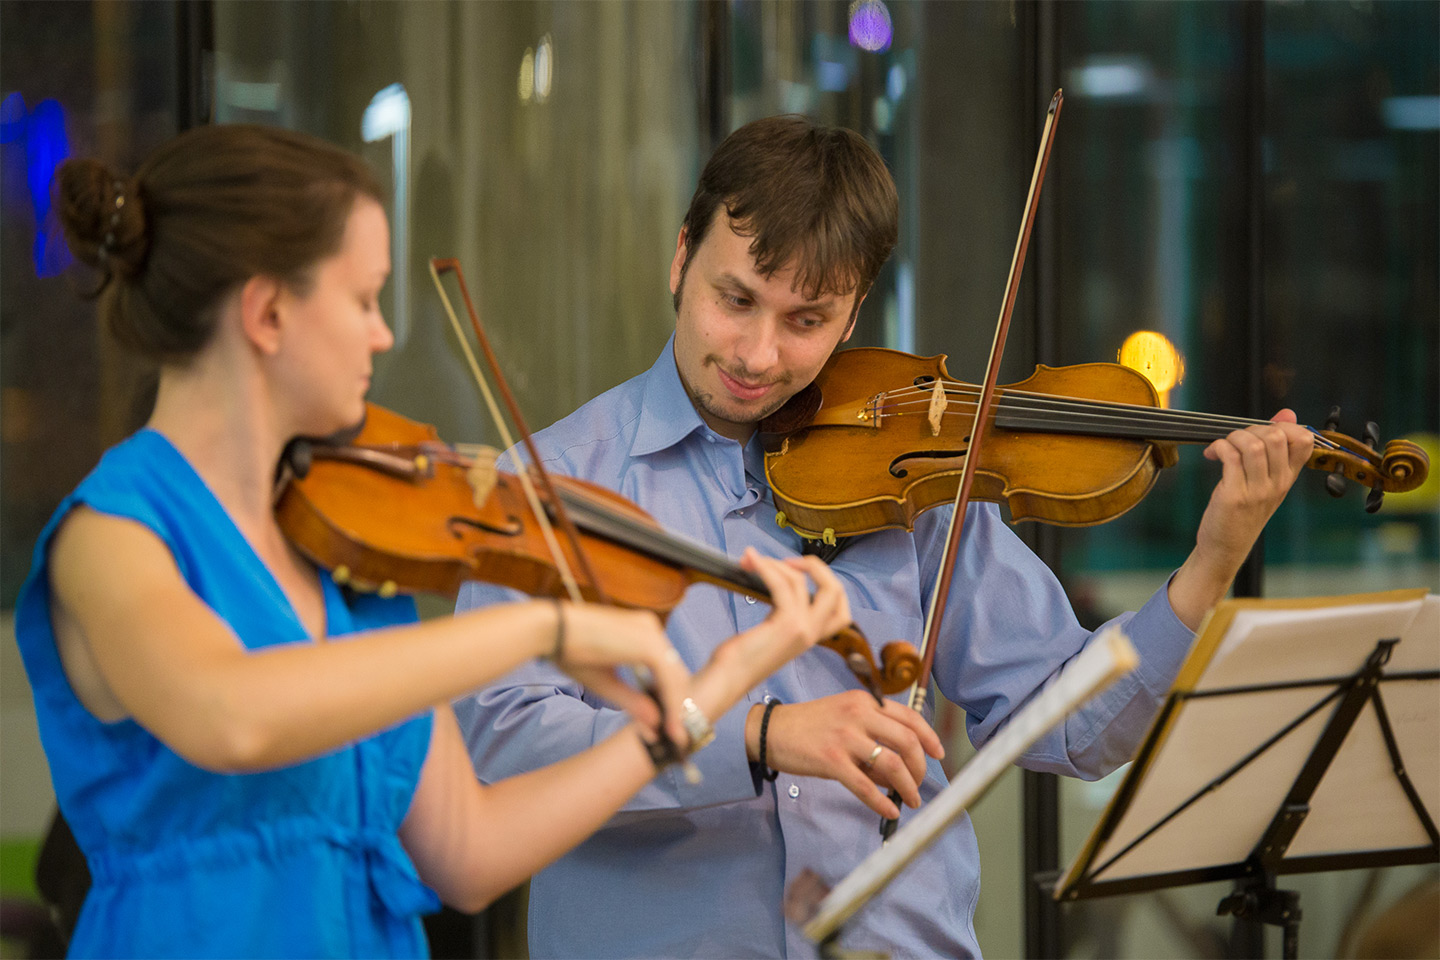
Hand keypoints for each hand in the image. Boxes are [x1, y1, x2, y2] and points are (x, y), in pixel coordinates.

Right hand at [550, 602, 689, 746]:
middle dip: (677, 707)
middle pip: (676, 674)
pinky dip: (670, 701)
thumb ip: (633, 701)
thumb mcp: (607, 683)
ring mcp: (652, 633)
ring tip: (674, 736)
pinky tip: (666, 723)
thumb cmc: (572, 653)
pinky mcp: (648, 642)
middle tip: (677, 737)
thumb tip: (656, 723)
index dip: (670, 699)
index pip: (665, 670)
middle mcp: (651, 628)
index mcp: (642, 633)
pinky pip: (668, 677)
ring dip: (676, 708)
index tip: (669, 727)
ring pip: (676, 677)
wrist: (552, 631)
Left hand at [724, 548, 851, 679]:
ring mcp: (801, 628)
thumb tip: (775, 579)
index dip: (827, 584)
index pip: (841, 611)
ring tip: (752, 560)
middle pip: (835, 590)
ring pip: (799, 580)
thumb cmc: (739, 659)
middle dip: (814, 566)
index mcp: (810, 637)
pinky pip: (780, 584)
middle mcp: (811, 633)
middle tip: (787, 560)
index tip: (800, 572)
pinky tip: (751, 561)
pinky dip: (765, 567)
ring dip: (774, 563)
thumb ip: (782, 614)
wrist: (727, 679)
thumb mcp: (770, 633)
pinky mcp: (785, 624)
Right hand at [746, 690, 944, 818]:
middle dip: (920, 768)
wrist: (772, 731)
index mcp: (864, 701)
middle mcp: (858, 714)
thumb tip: (899, 769)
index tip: (938, 754)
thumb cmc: (809, 725)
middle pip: (907, 742)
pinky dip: (882, 801)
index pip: (910, 717)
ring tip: (910, 800)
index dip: (929, 738)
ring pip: (892, 764)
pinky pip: (865, 785)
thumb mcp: (844, 717)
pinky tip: (889, 810)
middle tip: (919, 784)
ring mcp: (845, 737)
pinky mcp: (831, 760)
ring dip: (907, 786)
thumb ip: (872, 734)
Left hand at [1170, 409, 1313, 627]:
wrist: (1225, 548)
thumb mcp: (1264, 480)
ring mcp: (1257, 490)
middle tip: (1236, 440)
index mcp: (1287, 478)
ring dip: (1233, 437)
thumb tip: (1287, 413)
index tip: (1262, 430)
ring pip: (1253, 445)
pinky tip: (1213, 455)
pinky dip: (1219, 447)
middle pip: (1276, 437)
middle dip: (1251, 429)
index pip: (1304, 440)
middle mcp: (1277, 483)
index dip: (1284, 425)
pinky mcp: (1235, 495)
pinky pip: (1230, 457)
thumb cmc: (1242, 513)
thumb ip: (1275, 448)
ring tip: (1223, 447)